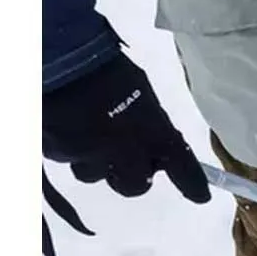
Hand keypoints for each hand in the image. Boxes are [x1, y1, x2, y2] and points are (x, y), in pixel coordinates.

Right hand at [42, 53, 210, 203]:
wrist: (60, 58)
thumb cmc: (107, 68)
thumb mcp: (140, 92)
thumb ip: (149, 121)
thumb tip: (152, 137)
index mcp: (152, 131)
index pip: (182, 166)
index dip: (192, 184)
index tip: (201, 196)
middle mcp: (124, 151)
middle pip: (136, 186)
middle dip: (133, 177)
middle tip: (129, 163)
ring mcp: (88, 155)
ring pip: (93, 174)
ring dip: (95, 162)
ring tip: (88, 134)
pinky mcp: (55, 154)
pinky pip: (65, 159)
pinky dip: (68, 148)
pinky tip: (65, 126)